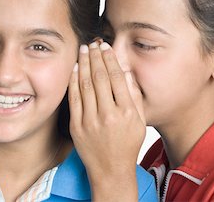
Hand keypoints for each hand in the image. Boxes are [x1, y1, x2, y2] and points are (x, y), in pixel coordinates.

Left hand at [68, 41, 144, 200]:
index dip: (110, 59)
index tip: (106, 47)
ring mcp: (90, 121)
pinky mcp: (76, 126)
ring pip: (85, 84)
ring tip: (83, 50)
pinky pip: (74, 98)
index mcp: (127, 113)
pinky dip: (73, 80)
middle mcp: (108, 115)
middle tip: (93, 43)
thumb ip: (134, 95)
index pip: (116, 78)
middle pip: (99, 78)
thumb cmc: (127, 144)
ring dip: (83, 64)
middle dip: (95, 57)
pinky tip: (75, 68)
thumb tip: (126, 71)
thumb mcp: (140, 121)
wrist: (110, 170)